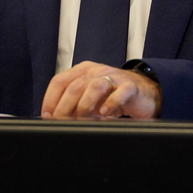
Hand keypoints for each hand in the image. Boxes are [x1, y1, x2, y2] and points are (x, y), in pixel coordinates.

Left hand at [42, 62, 160, 118]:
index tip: (48, 115)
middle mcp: (97, 71)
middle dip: (64, 107)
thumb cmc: (112, 96)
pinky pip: (120, 92)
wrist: (144, 92)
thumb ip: (73, 104)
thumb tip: (54, 118)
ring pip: (95, 86)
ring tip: (83, 119)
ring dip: (85, 105)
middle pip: (75, 86)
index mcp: (83, 71)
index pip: (60, 80)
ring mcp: (115, 77)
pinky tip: (105, 114)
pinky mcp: (130, 86)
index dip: (50, 99)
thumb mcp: (89, 98)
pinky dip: (111, 103)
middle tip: (62, 122)